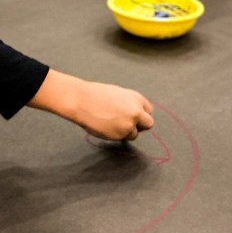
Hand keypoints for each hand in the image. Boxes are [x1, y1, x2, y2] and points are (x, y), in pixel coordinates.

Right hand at [29, 70, 153, 140]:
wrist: (82, 101)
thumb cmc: (96, 95)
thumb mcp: (118, 94)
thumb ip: (129, 104)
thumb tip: (134, 114)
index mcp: (136, 98)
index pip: (148, 111)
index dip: (140, 114)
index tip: (134, 117)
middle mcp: (136, 112)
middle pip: (148, 124)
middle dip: (140, 126)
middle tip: (128, 125)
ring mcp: (129, 124)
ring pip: (134, 134)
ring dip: (126, 132)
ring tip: (111, 124)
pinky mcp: (120, 135)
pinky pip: (122, 138)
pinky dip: (116, 135)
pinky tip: (105, 126)